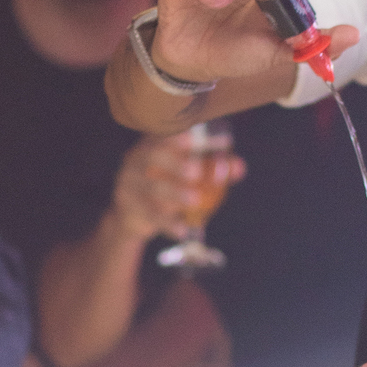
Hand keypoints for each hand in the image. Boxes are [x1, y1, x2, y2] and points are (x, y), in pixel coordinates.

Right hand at [111, 132, 246, 242]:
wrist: (134, 216)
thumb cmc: (167, 187)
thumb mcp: (187, 177)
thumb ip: (214, 170)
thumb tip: (239, 167)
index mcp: (152, 145)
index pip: (162, 135)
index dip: (176, 137)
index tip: (192, 139)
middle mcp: (136, 160)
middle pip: (152, 156)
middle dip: (175, 163)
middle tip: (196, 172)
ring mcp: (128, 183)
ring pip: (151, 187)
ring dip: (174, 193)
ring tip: (195, 200)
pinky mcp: (127, 206)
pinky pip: (149, 214)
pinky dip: (167, 223)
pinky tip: (182, 231)